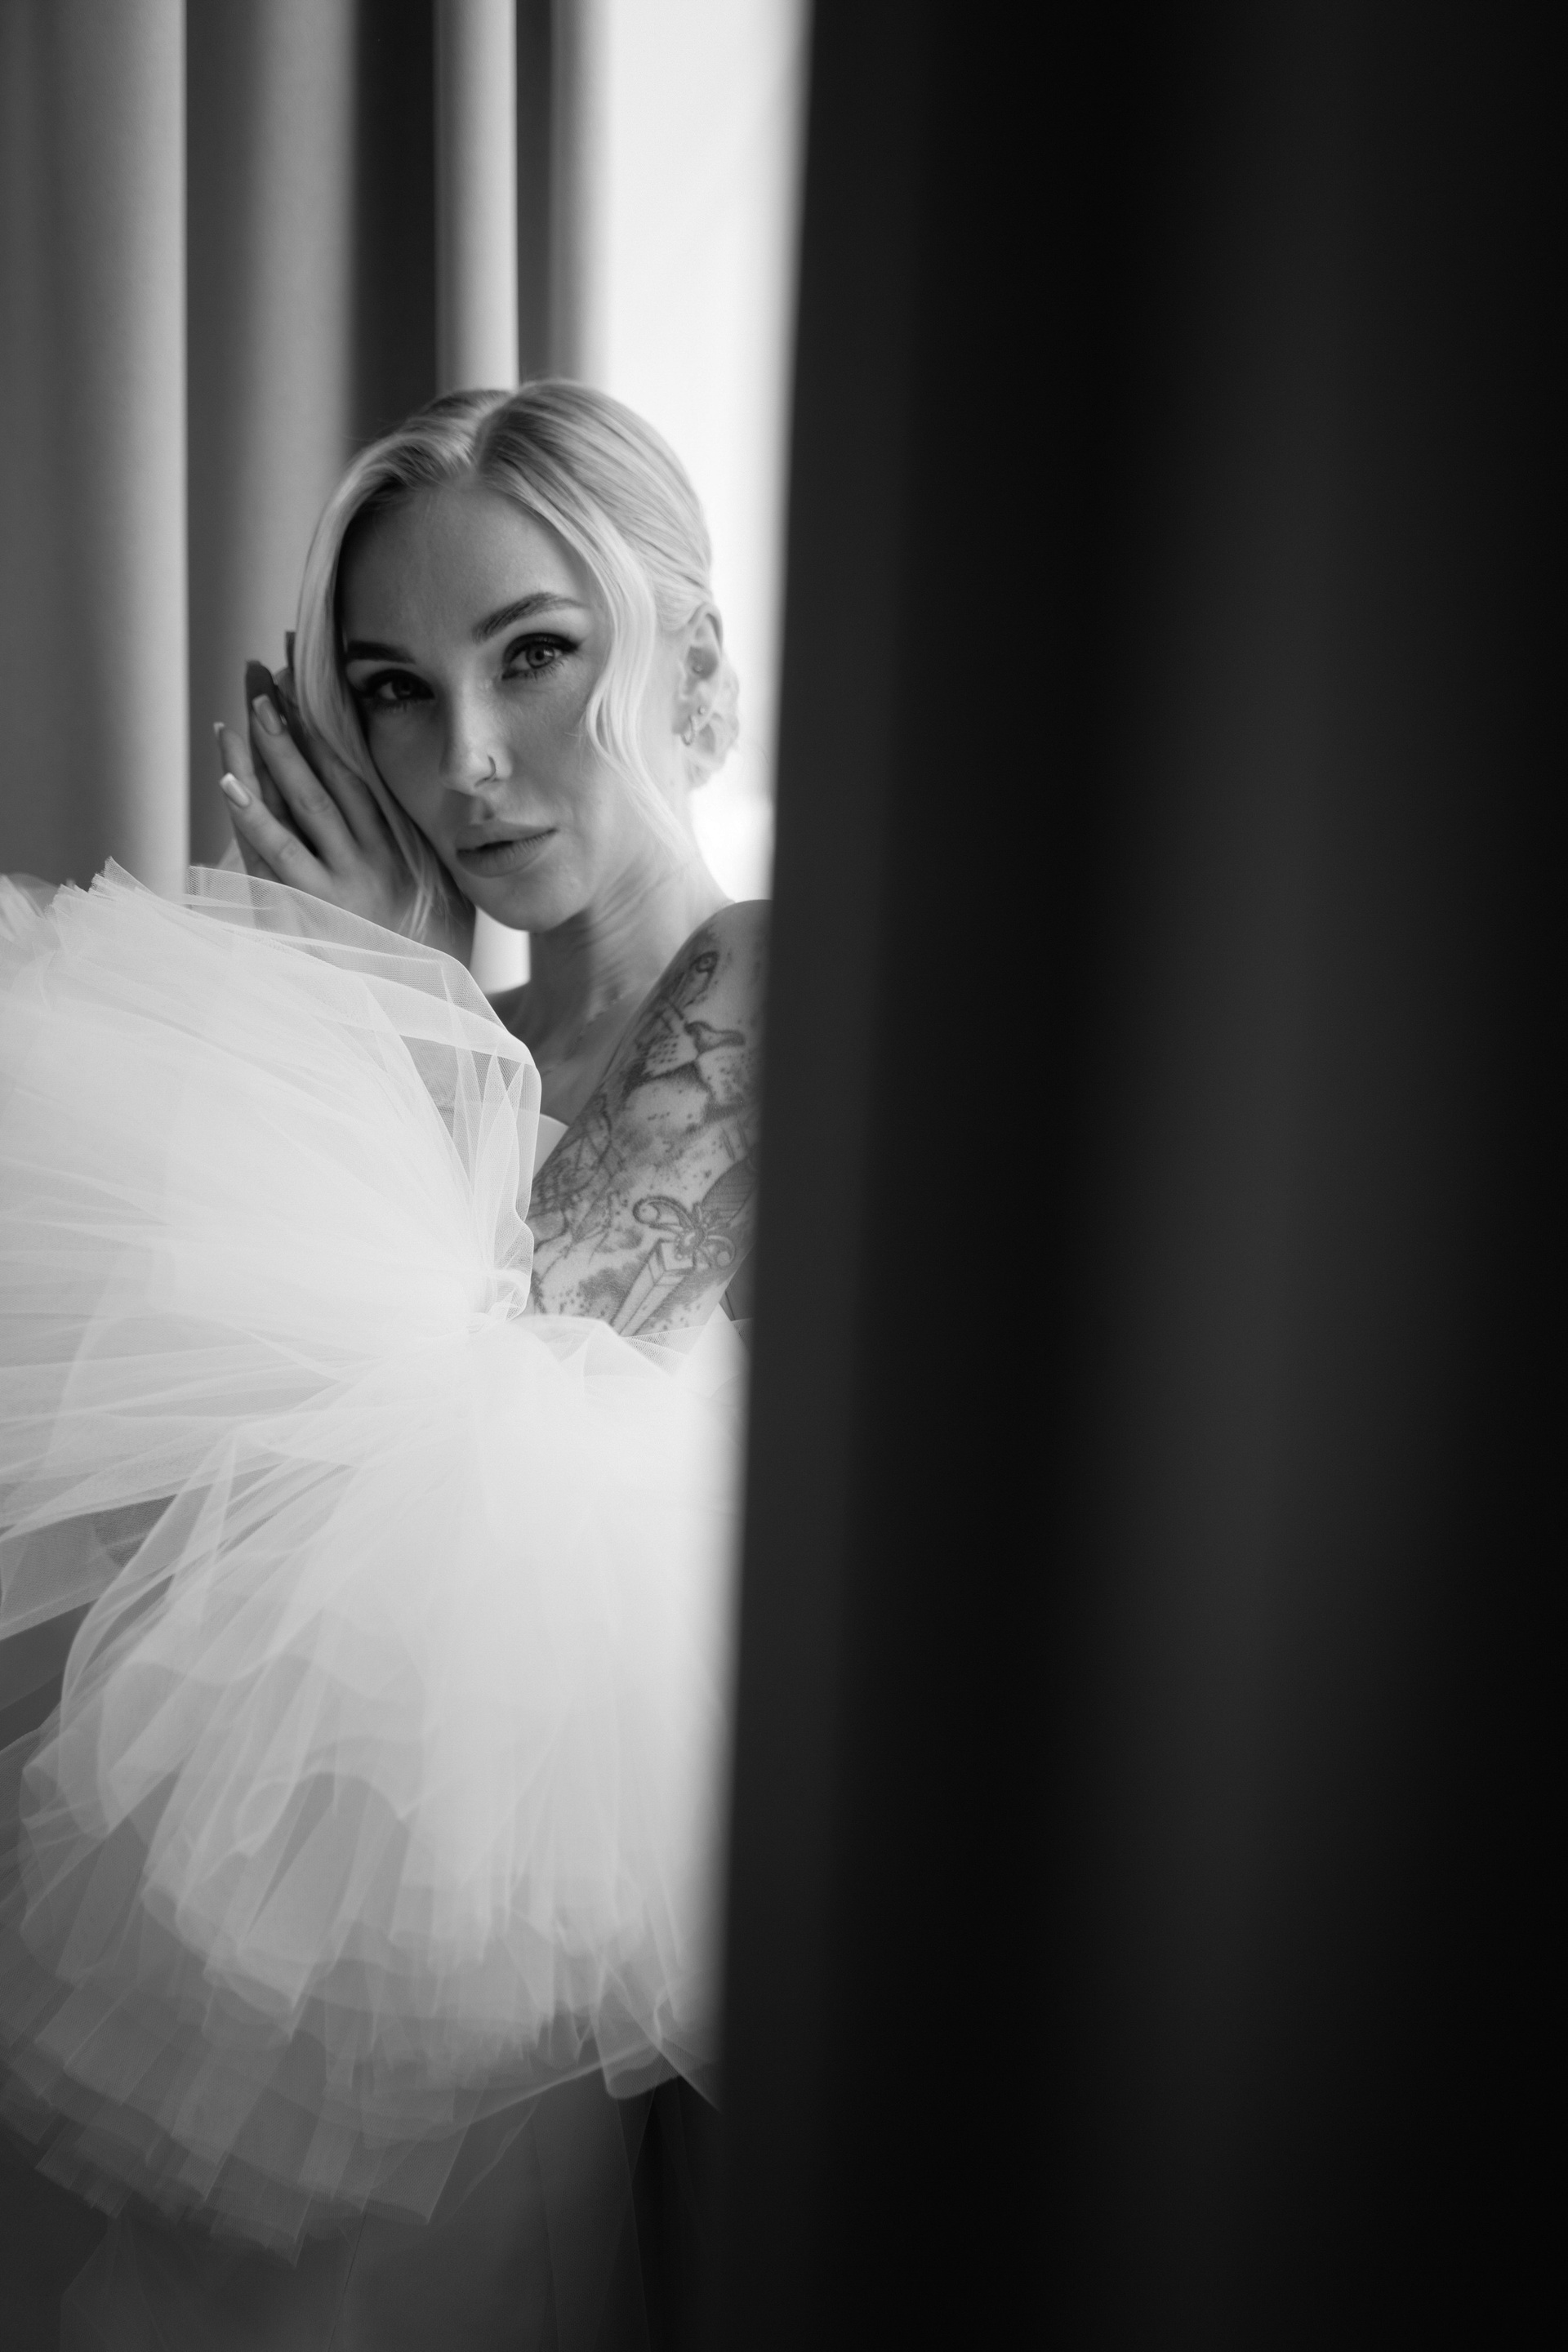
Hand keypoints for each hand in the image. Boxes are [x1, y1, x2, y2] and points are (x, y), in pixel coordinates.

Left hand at [214, 665, 474, 962]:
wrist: (423, 1015)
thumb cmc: (433, 957)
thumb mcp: (447, 896)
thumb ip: (428, 852)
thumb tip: (436, 806)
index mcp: (402, 850)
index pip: (356, 772)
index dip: (326, 726)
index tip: (302, 683)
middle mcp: (371, 862)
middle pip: (323, 780)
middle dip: (290, 727)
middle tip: (260, 676)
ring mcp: (338, 887)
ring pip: (297, 811)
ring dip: (266, 761)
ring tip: (238, 718)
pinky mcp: (309, 915)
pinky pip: (273, 859)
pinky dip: (251, 820)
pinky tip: (229, 786)